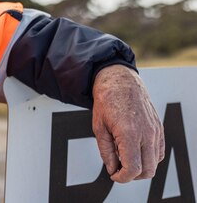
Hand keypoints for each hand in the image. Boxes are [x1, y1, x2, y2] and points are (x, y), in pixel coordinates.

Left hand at [91, 64, 163, 182]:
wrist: (120, 81)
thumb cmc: (107, 100)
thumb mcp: (99, 128)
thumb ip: (106, 152)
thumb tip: (113, 169)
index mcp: (130, 133)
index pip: (133, 169)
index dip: (122, 177)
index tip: (114, 175)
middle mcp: (147, 134)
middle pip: (148, 170)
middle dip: (132, 175)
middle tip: (118, 169)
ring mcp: (156, 131)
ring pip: (155, 162)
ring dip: (141, 166)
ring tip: (124, 155)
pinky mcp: (159, 128)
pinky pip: (159, 151)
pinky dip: (148, 157)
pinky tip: (134, 149)